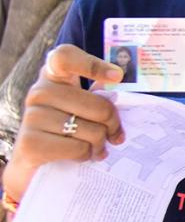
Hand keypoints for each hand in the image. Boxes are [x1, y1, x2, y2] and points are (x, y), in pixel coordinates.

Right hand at [4, 46, 124, 201]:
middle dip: (113, 124)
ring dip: (100, 144)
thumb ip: (97, 94)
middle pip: (98, 105)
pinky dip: (87, 155)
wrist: (34, 164)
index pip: (65, 57)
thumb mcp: (80, 106)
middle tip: (115, 135)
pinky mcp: (30, 143)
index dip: (92, 64)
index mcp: (53, 77)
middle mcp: (39, 92)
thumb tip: (117, 80)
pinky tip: (83, 155)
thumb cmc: (66, 129)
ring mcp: (32, 117)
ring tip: (97, 147)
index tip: (118, 76)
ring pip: (92, 131)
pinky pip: (78, 148)